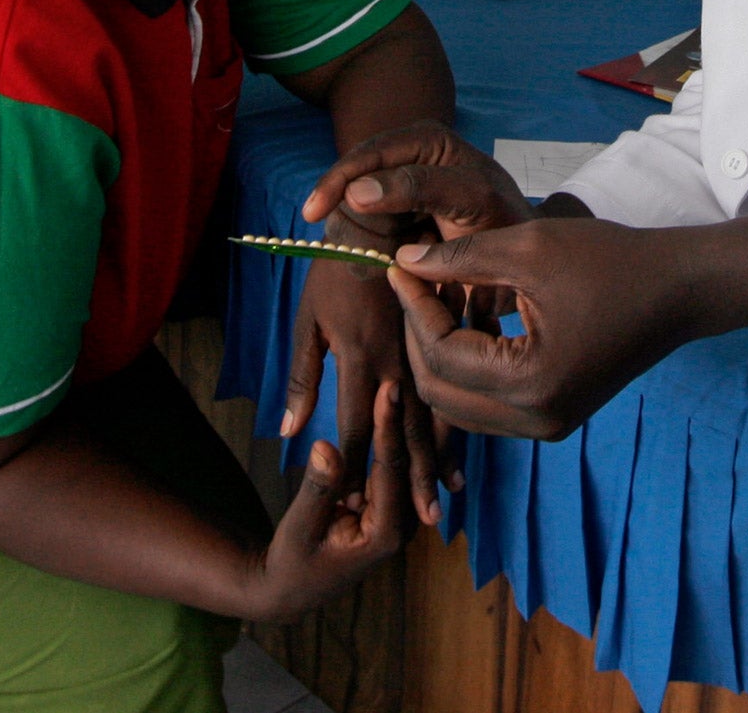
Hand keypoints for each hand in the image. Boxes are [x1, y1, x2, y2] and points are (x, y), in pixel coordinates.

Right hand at [246, 380, 408, 621]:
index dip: (387, 428)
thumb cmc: (292, 561)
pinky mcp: (387, 507)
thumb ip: (317, 489)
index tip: (385, 389)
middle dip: (398, 419)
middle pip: (404, 463)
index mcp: (385, 536)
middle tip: (395, 377)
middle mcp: (401, 527)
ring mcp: (397, 517)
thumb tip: (327, 447)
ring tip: (393, 382)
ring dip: (395, 424)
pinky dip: (389, 436)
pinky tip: (387, 406)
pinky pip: (392, 466)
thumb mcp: (299, 528)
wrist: (292, 586)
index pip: (390, 471)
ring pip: (402, 462)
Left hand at [283, 239, 460, 526]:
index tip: (356, 508)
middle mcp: (397, 362)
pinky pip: (451, 389)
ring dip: (436, 462)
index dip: (358, 473)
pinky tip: (459, 451)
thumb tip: (288, 434)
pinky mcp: (439, 337)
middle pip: (405, 435)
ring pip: (434, 418)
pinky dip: (454, 426)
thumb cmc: (334, 271)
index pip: (361, 431)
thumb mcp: (308, 322)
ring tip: (441, 502)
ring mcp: (422, 351)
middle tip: (418, 526)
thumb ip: (301, 380)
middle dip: (409, 482)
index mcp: (360, 358)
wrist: (380, 222)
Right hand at [302, 121, 533, 239]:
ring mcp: (394, 191)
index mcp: (425, 140)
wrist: (520, 254)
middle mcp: (404, 159)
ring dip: (366, 245)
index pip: (367, 155)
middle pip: (351, 189)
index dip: (336, 182)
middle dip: (358, 225)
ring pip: (349, 218)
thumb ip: (419, 188)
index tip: (314, 214)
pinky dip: (370, 257)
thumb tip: (357, 192)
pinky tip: (398, 263)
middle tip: (388, 254)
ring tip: (404, 257)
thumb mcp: (473, 198)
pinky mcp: (389, 222)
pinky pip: (360, 239)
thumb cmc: (505, 220)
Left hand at [384, 213, 747, 439]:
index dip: (414, 309)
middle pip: (441, 392)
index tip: (400, 266)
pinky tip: (470, 316)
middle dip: (418, 335)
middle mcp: (537, 420)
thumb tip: (404, 262)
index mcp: (532, 383)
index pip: (442, 356)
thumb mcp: (529, 247)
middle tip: (413, 282)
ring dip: (439, 353)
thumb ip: (461, 258)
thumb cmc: (610, 261)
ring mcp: (547, 425)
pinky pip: (486, 402)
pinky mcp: (553, 415)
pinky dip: (467, 365)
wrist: (676, 287)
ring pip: (459, 404)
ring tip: (438, 295)